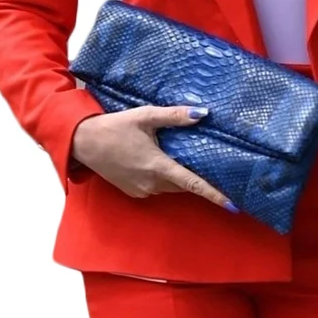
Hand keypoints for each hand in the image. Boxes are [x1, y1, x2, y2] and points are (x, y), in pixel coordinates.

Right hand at [71, 105, 237, 212]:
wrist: (85, 142)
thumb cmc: (115, 126)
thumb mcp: (145, 116)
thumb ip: (174, 116)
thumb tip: (202, 114)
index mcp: (157, 165)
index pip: (192, 183)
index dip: (214, 194)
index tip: (232, 204)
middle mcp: (151, 183)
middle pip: (183, 184)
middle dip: (196, 178)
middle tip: (210, 164)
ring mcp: (142, 190)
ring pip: (170, 186)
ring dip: (178, 176)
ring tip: (181, 157)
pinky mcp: (134, 192)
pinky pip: (157, 187)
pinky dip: (163, 178)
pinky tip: (160, 162)